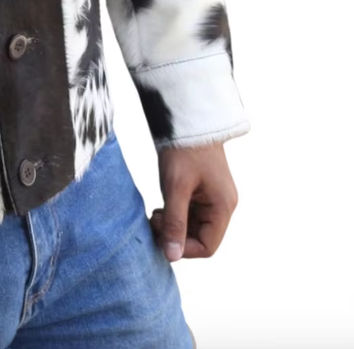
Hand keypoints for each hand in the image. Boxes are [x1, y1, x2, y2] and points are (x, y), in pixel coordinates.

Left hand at [149, 142, 237, 260]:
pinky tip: (160, 208)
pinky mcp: (201, 192)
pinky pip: (189, 214)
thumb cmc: (183, 151)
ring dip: (173, 226)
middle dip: (176, 236)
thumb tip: (171, 256)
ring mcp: (212, 198)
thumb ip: (174, 222)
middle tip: (153, 224)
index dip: (183, 249)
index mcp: (223, 207)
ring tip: (154, 215)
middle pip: (200, 238)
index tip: (160, 238)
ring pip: (193, 227)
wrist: (185, 120)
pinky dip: (174, 215)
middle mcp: (222, 206)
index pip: (207, 246)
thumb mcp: (175, 188)